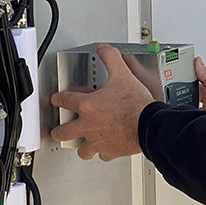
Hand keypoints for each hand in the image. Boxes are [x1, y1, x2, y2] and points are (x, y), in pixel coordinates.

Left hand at [50, 44, 155, 160]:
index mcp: (89, 106)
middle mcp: (89, 125)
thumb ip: (111, 59)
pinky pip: (103, 155)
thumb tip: (104, 49)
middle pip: (65, 132)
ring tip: (81, 145)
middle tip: (57, 131)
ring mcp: (98, 140)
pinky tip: (106, 149)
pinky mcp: (110, 151)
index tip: (56, 100)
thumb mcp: (122, 74)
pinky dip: (104, 153)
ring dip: (81, 147)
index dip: (58, 99)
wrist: (149, 125)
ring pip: (82, 150)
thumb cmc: (136, 104)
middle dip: (59, 131)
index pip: (66, 101)